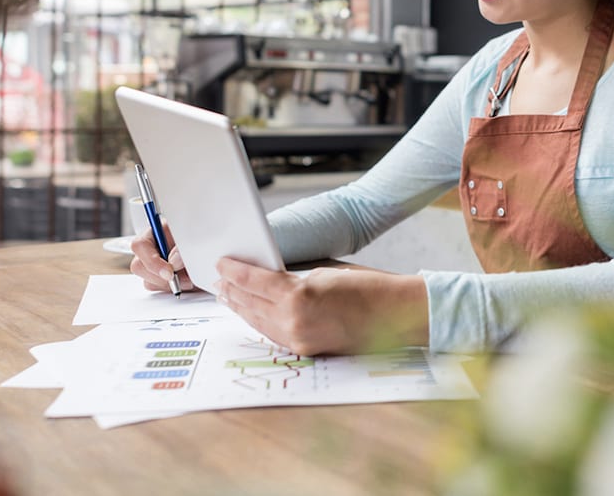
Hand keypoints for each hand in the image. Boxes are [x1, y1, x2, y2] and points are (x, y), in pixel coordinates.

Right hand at [129, 221, 196, 292]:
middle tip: (184, 279)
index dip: (152, 261)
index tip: (169, 273)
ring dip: (170, 284)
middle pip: (139, 267)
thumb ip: (181, 248)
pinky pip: (159, 288)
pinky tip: (187, 281)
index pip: (140, 246)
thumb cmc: (199, 237)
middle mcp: (150, 250)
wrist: (210, 249)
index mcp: (154, 233)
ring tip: (190, 278)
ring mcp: (153, 265)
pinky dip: (173, 288)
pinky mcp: (159, 278)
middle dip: (161, 277)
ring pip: (149, 281)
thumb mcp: (192, 236)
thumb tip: (173, 262)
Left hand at [214, 259, 428, 355]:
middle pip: (251, 304)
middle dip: (233, 291)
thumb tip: (268, 279)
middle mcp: (294, 321)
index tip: (221, 263)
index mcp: (298, 295)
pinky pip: (274, 334)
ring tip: (228, 296)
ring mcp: (299, 339)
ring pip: (258, 322)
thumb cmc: (367, 286)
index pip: (255, 281)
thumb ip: (294, 278)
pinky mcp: (306, 350)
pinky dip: (260, 322)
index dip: (235, 271)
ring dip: (242, 309)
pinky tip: (253, 314)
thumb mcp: (325, 272)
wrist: (395, 315)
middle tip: (218, 280)